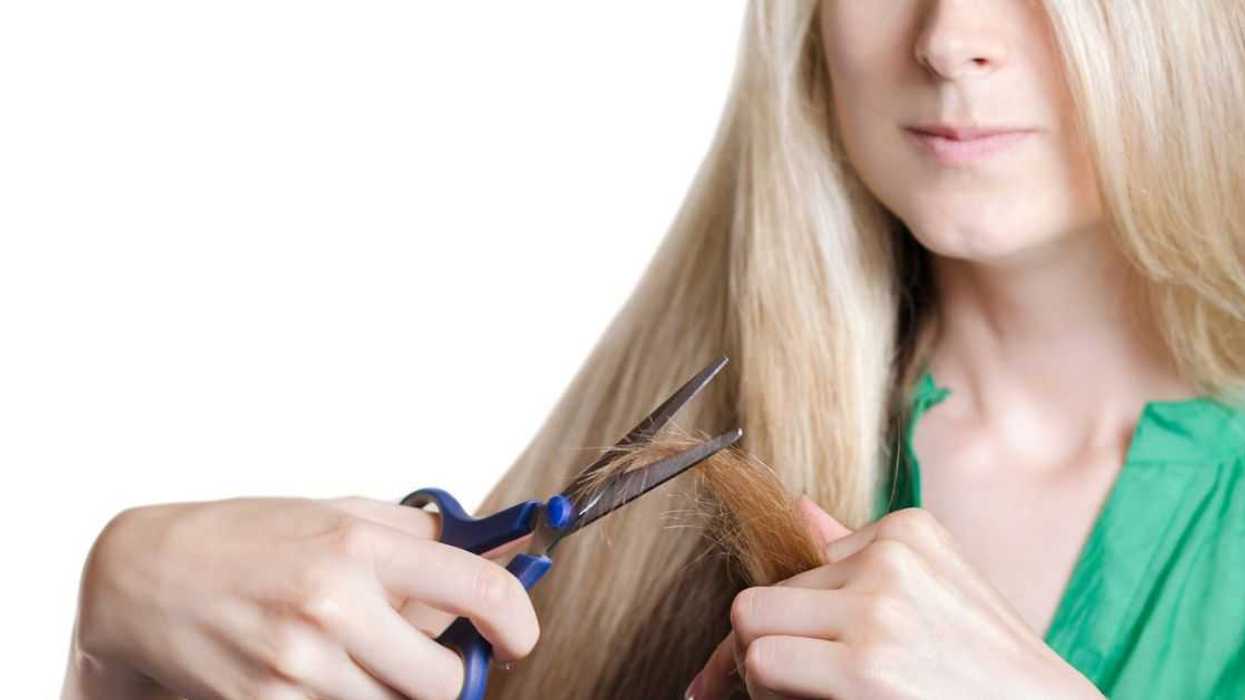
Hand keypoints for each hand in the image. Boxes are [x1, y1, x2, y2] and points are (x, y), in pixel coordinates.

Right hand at [69, 495, 539, 699]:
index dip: (518, 620)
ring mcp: (298, 665)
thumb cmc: (249, 537)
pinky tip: (326, 672)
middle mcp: (334, 606)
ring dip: (396, 690)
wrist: (146, 576)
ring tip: (364, 655)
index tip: (517, 635)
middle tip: (428, 651)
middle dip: (448, 671)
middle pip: (444, 679)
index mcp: (359, 546)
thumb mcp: (340, 514)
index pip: (479, 590)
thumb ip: (423, 538)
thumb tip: (504, 551)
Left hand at [686, 499, 1104, 698]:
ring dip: (759, 670)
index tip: (783, 651)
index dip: (782, 618)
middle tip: (780, 684)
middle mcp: (890, 561)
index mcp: (905, 532)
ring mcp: (878, 613)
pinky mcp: (865, 669)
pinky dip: (770, 693)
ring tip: (800, 696)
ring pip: (751, 626)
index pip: (798, 568)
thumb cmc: (987, 670)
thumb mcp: (935, 590)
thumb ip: (858, 553)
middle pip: (763, 595)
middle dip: (760, 643)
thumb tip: (798, 509)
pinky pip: (764, 665)